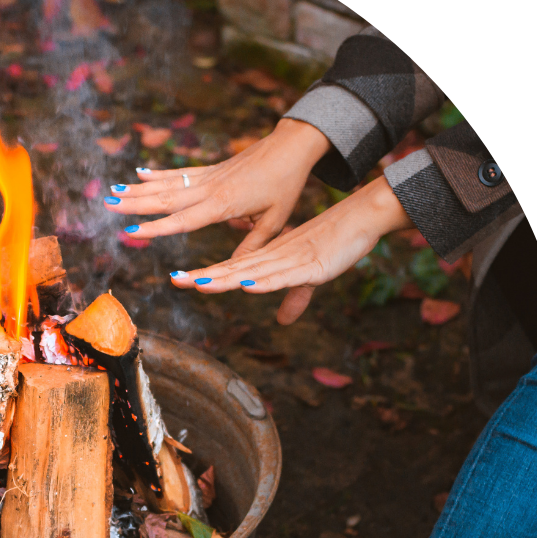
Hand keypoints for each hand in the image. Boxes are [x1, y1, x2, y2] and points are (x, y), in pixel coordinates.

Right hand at [103, 118, 331, 254]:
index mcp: (223, 204)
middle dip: (136, 203)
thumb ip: (252, 245)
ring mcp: (208, 177)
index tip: (133, 230)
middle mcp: (210, 189)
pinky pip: (180, 172)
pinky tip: (140, 172)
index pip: (184, 219)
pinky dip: (159, 173)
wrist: (293, 147)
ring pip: (168, 185)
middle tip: (108, 205)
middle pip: (166, 199)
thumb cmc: (286, 185)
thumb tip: (237, 272)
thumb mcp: (275, 221)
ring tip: (113, 191)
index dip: (158, 227)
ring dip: (139, 189)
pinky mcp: (211, 169)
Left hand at [170, 176, 412, 323]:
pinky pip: (284, 276)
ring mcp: (290, 261)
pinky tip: (247, 284)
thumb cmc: (334, 242)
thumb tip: (282, 320)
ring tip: (200, 283)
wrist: (362, 217)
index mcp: (269, 259)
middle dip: (204, 276)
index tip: (179, 279)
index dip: (205, 275)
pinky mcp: (311, 266)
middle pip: (233, 269)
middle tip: (174, 280)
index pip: (230, 269)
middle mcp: (273, 258)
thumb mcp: (310, 276)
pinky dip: (265, 282)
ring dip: (227, 278)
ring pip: (252, 272)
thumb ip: (294, 298)